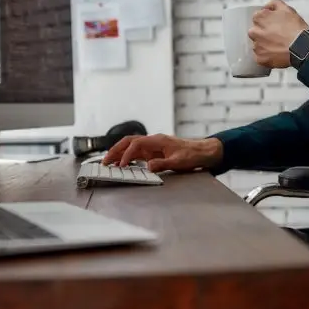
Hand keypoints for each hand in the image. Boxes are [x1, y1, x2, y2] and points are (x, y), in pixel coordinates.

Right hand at [101, 134, 223, 172]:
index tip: (120, 166)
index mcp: (157, 140)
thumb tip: (148, 167)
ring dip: (119, 153)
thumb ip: (163, 164)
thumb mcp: (179, 162)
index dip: (126, 155)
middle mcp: (153, 141)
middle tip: (104, 162)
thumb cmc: (193, 155)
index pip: (136, 145)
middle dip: (115, 151)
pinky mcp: (155, 152)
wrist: (204, 152)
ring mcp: (153, 146)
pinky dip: (127, 157)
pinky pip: (137, 152)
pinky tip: (122, 164)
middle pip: (129, 142)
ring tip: (108, 163)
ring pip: (131, 146)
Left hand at [248, 0, 308, 68]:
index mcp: (259, 18)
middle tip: (277, 36)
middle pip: (256, 31)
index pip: (258, 18)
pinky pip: (261, 57)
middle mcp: (254, 32)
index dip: (267, 21)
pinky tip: (277, 54)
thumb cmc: (296, 28)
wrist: (302, 47)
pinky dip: (267, 56)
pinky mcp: (260, 58)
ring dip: (265, 45)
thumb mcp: (287, 8)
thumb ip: (274, 3)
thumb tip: (267, 6)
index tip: (275, 25)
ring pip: (258, 44)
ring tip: (278, 45)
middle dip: (264, 33)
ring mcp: (256, 46)